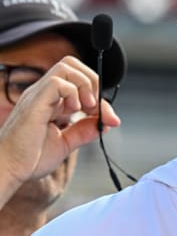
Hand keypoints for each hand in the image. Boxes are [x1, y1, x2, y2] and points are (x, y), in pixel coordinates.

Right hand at [0, 56, 119, 205]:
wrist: (7, 171)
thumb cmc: (29, 159)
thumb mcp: (66, 143)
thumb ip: (84, 131)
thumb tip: (106, 123)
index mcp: (51, 100)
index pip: (78, 80)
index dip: (97, 93)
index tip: (108, 116)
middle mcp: (44, 93)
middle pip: (71, 64)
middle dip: (92, 80)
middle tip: (94, 106)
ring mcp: (38, 94)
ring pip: (66, 66)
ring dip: (85, 85)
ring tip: (86, 107)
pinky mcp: (34, 102)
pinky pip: (57, 82)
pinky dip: (73, 93)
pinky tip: (72, 111)